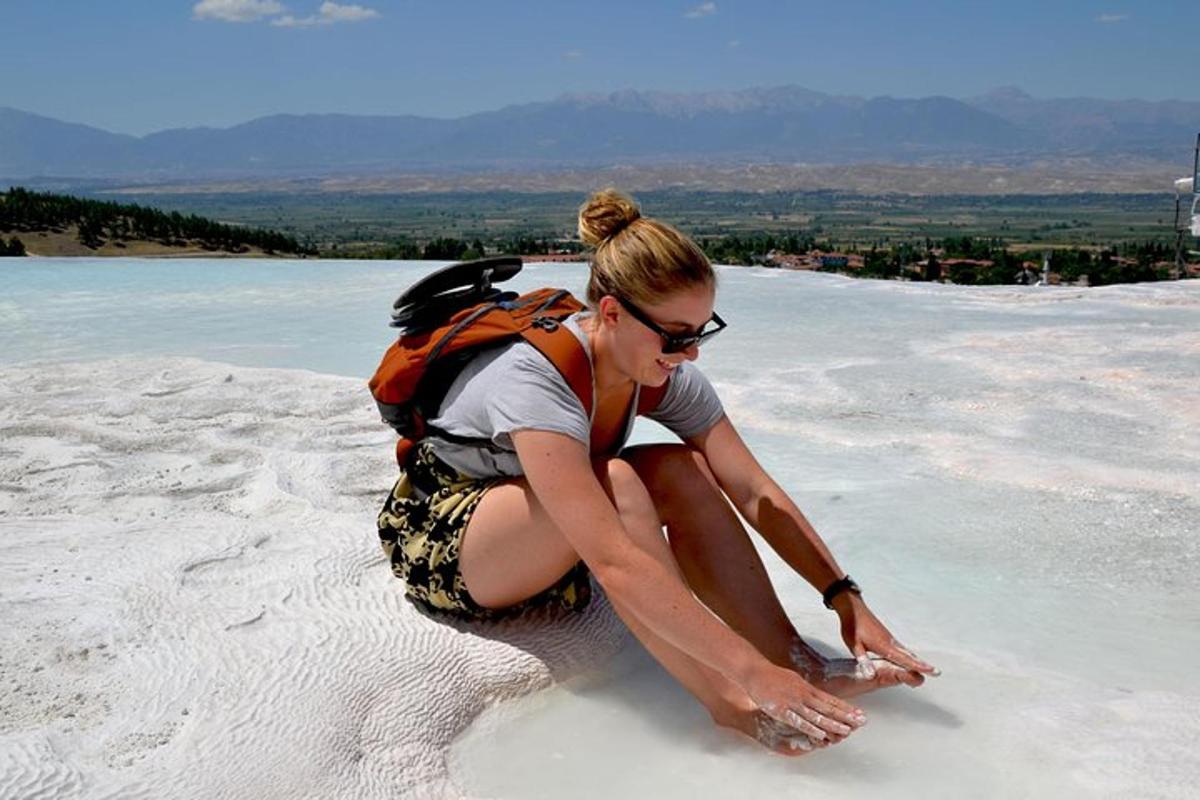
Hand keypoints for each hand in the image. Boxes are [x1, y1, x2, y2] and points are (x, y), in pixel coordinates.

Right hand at [743, 662, 867, 743]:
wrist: (754, 671)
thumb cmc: (772, 676)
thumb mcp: (794, 680)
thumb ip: (806, 690)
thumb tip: (818, 696)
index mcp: (807, 688)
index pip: (831, 700)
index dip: (847, 708)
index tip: (860, 714)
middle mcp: (804, 695)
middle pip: (829, 708)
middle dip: (846, 716)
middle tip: (862, 723)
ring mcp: (793, 702)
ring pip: (817, 716)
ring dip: (833, 724)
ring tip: (847, 731)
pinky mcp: (782, 710)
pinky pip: (798, 721)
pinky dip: (811, 728)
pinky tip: (821, 734)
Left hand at [832, 594, 940, 679]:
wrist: (853, 608)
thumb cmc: (852, 625)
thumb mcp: (854, 645)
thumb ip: (863, 661)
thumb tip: (870, 676)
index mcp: (884, 645)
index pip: (903, 659)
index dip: (918, 666)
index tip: (932, 671)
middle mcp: (890, 642)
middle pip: (909, 656)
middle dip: (922, 665)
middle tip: (937, 672)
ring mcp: (889, 639)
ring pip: (906, 651)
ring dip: (917, 660)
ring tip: (928, 668)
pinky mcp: (887, 637)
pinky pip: (901, 648)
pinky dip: (909, 655)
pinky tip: (910, 658)